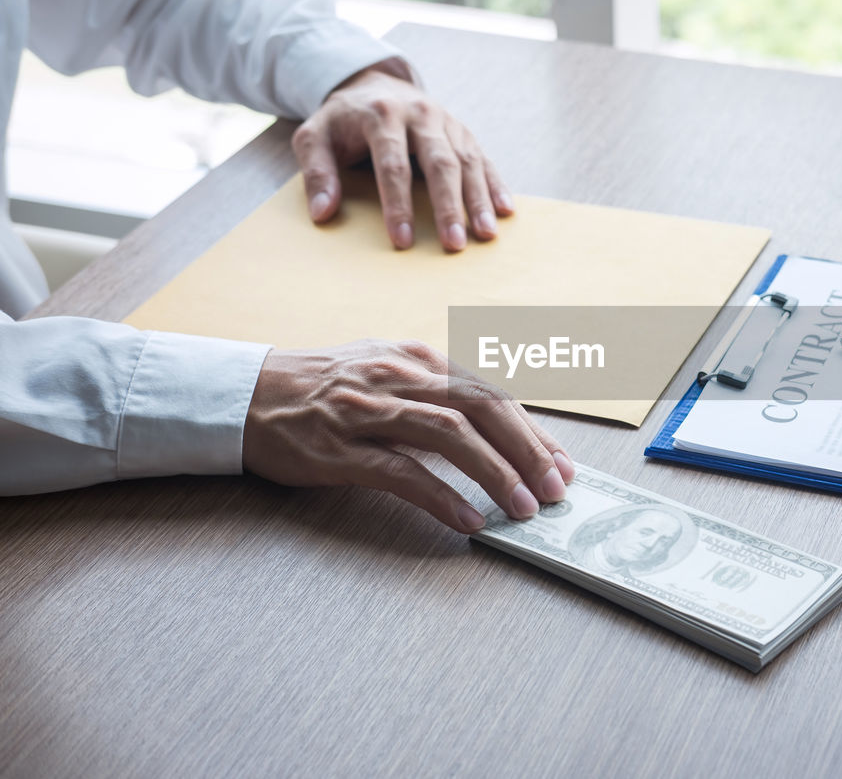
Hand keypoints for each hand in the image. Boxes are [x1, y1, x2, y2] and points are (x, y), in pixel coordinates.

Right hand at [242, 339, 573, 532]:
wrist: (244, 394)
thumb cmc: (324, 389)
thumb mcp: (387, 372)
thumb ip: (438, 396)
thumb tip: (498, 437)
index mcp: (417, 357)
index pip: (491, 393)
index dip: (532, 431)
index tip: (562, 464)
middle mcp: (399, 376)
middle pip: (481, 407)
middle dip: (528, 449)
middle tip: (557, 488)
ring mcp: (367, 410)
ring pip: (449, 434)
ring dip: (495, 472)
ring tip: (524, 507)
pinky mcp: (338, 448)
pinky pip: (400, 471)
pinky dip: (441, 496)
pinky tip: (467, 520)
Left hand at [291, 63, 514, 251]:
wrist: (374, 83)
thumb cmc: (342, 120)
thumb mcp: (314, 136)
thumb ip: (316, 172)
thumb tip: (323, 212)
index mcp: (382, 115)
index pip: (392, 164)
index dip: (398, 204)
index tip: (402, 240)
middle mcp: (420, 115)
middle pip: (439, 163)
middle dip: (448, 206)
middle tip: (454, 243)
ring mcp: (446, 122)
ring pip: (467, 161)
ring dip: (478, 200)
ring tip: (486, 234)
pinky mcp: (463, 132)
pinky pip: (483, 159)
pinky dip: (496, 185)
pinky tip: (505, 211)